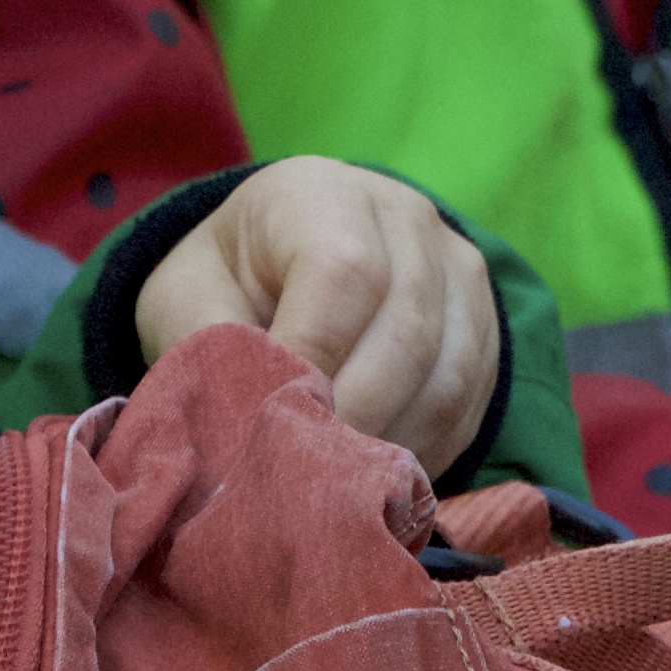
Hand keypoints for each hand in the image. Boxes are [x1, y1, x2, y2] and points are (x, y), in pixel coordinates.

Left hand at [135, 157, 501, 470]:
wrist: (283, 262)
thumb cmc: (228, 283)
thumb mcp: (187, 298)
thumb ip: (207, 347)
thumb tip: (244, 421)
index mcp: (319, 193)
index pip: (344, 272)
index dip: (313, 358)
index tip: (273, 419)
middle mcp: (405, 217)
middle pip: (406, 333)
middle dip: (351, 417)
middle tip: (303, 471)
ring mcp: (456, 269)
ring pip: (445, 377)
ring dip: (387, 444)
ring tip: (333, 478)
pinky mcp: (484, 325)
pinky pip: (467, 405)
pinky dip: (418, 451)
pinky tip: (369, 467)